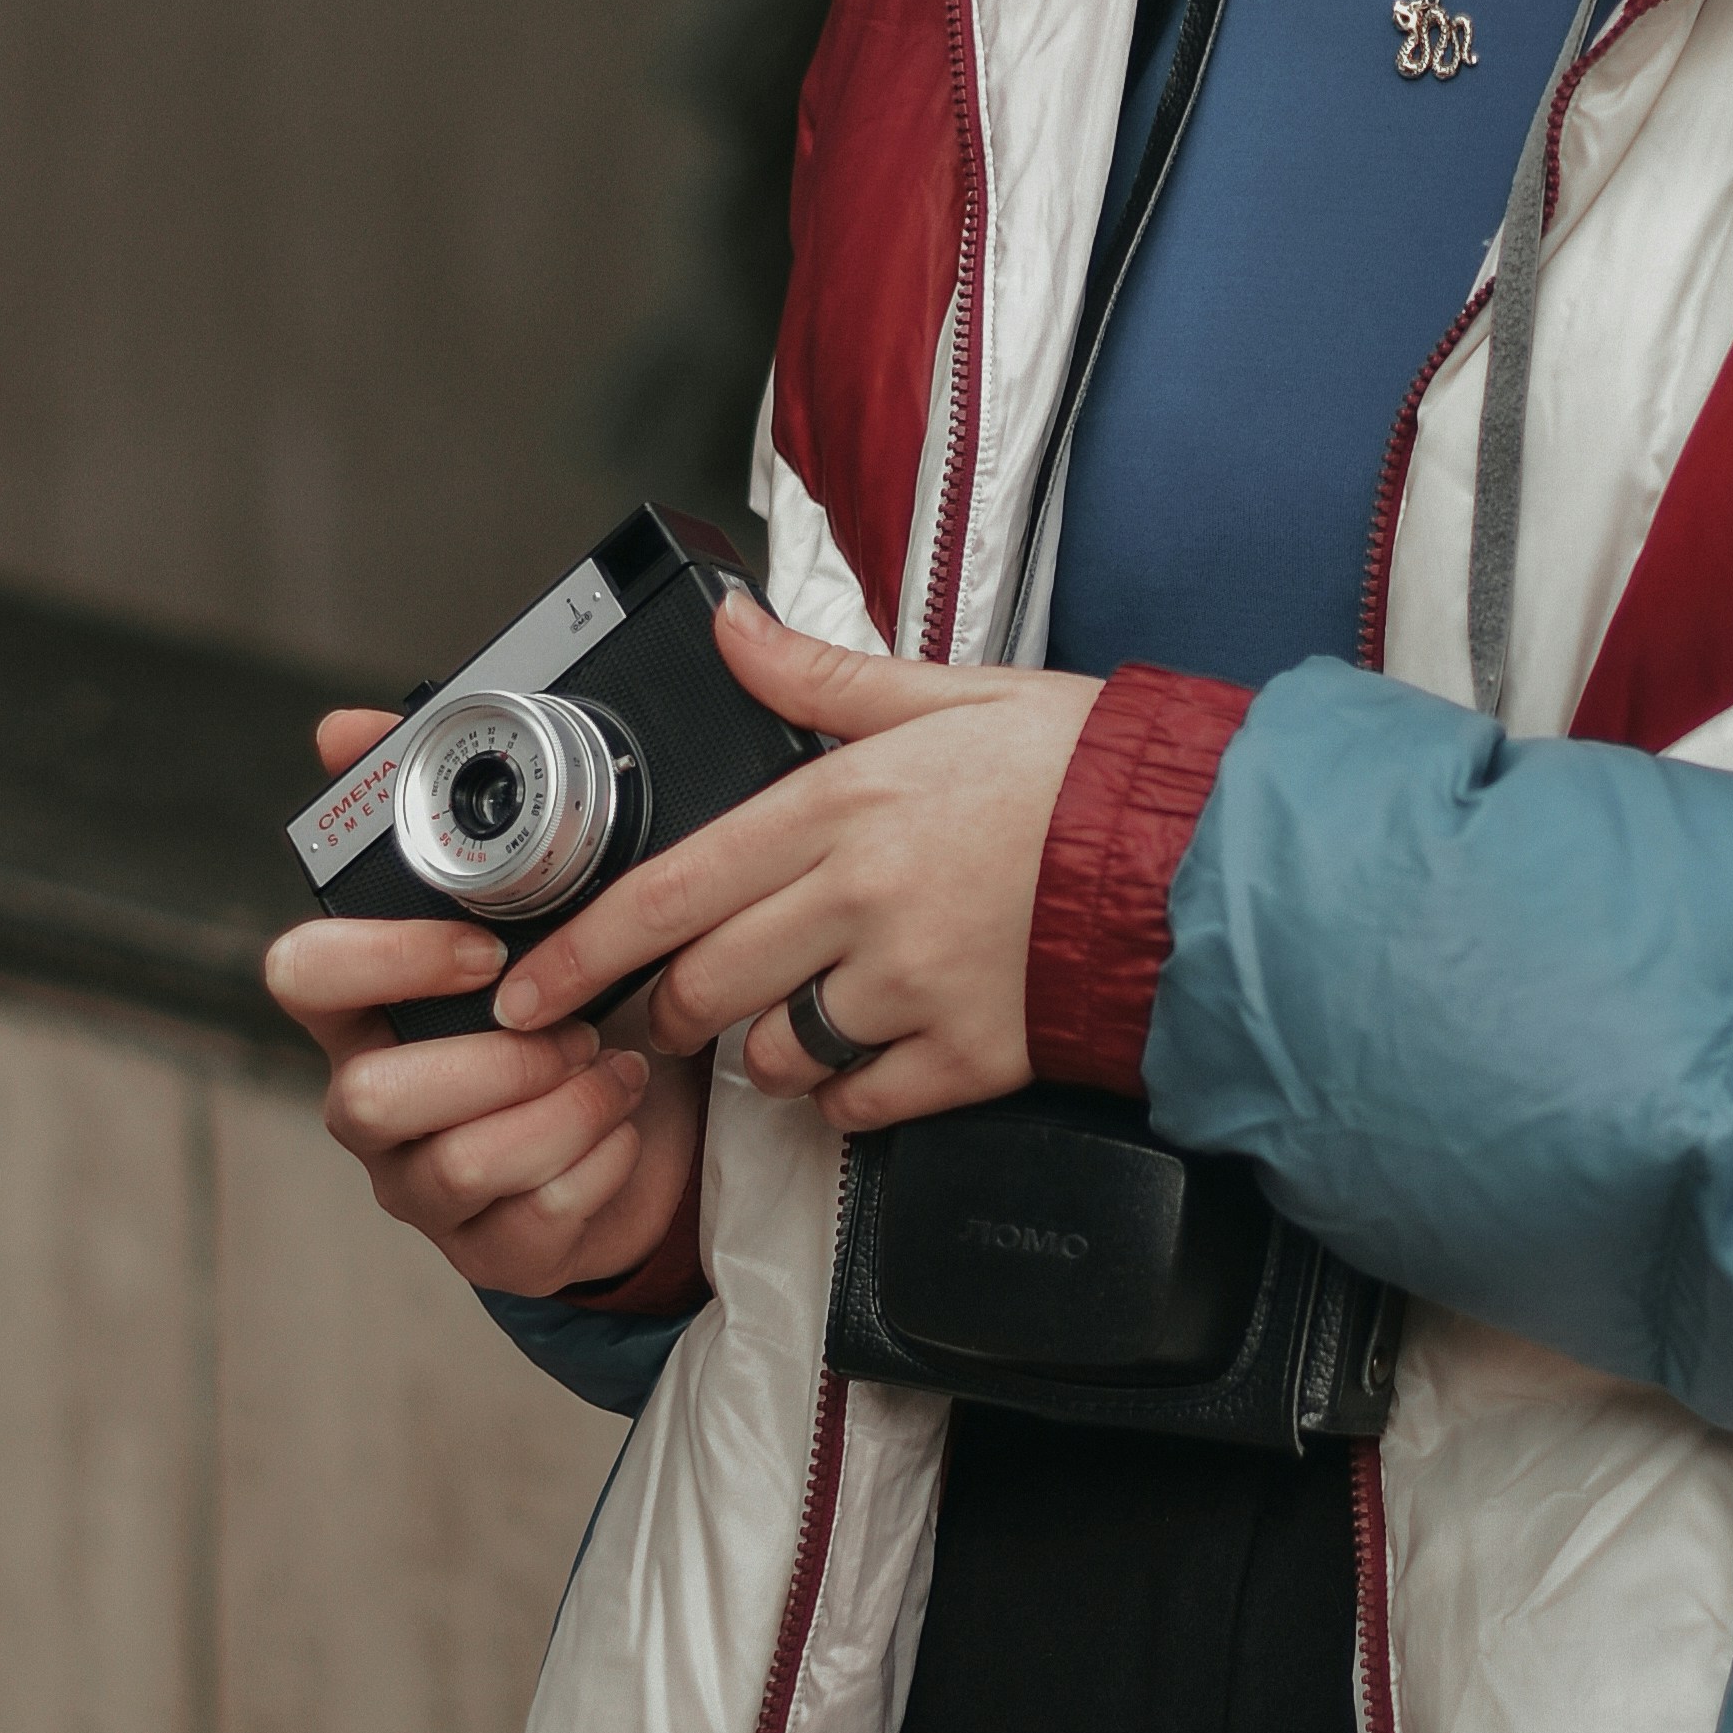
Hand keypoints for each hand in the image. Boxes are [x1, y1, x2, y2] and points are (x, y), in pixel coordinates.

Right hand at [265, 707, 704, 1294]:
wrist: (659, 1115)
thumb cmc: (579, 995)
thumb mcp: (539, 903)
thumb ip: (446, 815)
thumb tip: (340, 725)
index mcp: (369, 1001)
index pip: (301, 973)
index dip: (384, 960)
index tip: (483, 949)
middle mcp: (375, 1095)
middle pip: (368, 1097)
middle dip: (492, 1062)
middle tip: (578, 1025)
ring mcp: (425, 1182)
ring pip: (460, 1163)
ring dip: (562, 1108)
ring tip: (615, 1064)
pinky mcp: (493, 1249)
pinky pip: (534, 1218)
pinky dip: (602, 1161)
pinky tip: (629, 1119)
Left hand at [485, 596, 1101, 1134]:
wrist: (1201, 850)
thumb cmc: (1078, 770)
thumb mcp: (950, 694)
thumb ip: (821, 677)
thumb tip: (729, 628)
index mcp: (842, 804)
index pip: (670, 892)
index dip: (582, 952)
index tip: (532, 991)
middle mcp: (862, 898)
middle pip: (704, 987)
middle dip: (670, 1011)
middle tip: (670, 1012)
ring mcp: (914, 984)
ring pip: (775, 1053)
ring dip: (766, 1048)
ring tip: (797, 1020)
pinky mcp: (969, 1054)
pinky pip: (860, 1104)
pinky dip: (848, 1094)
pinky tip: (871, 1057)